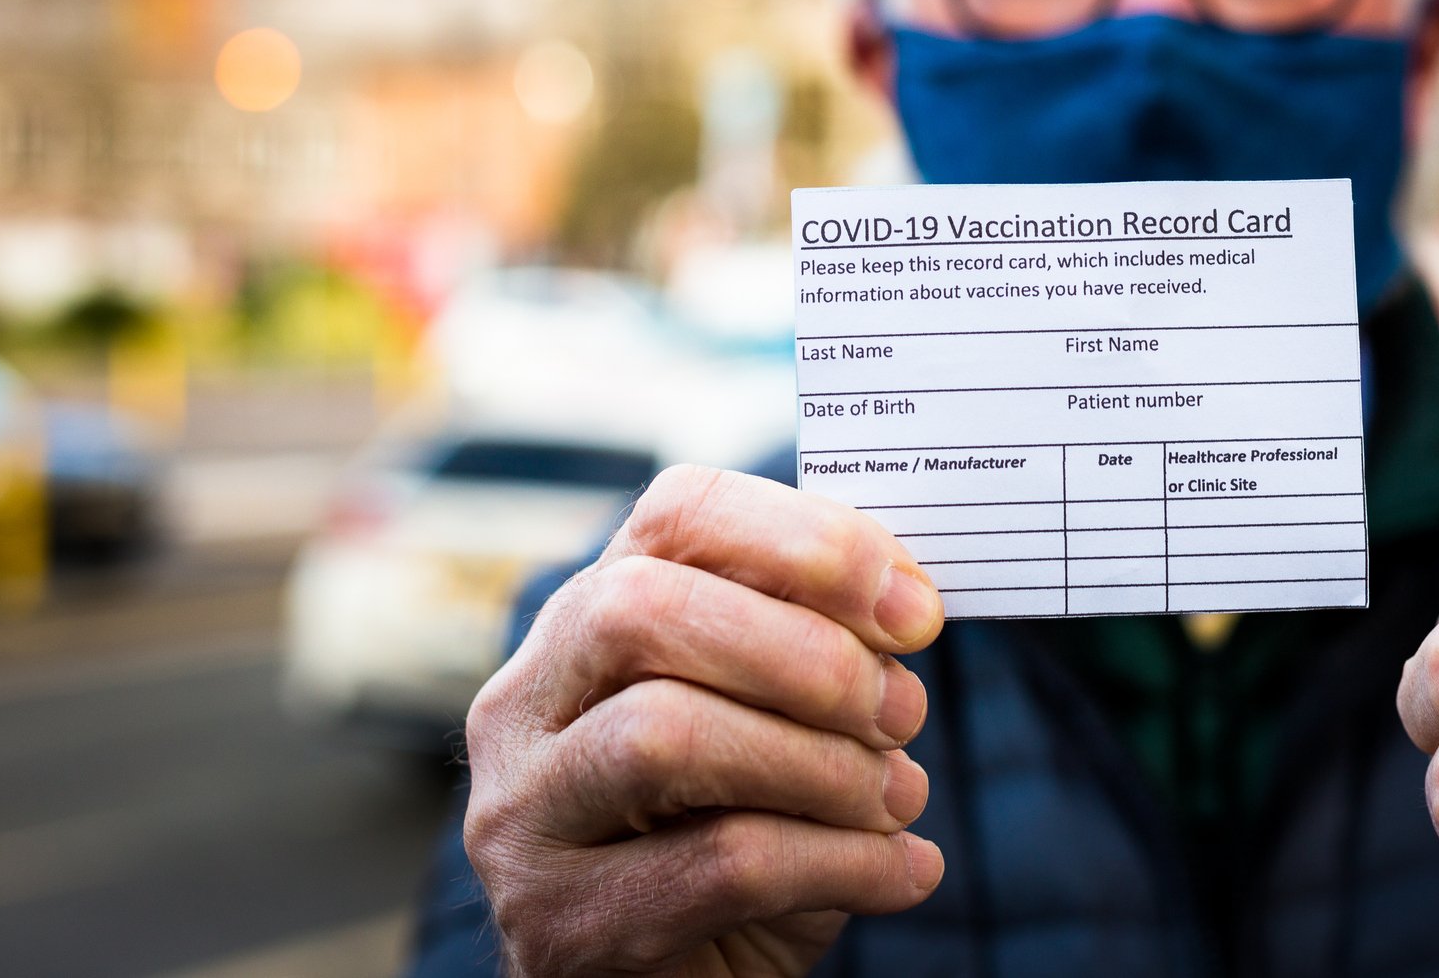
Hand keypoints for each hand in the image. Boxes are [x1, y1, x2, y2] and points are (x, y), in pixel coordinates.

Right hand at [463, 465, 946, 976]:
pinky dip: (842, 862)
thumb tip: (905, 603)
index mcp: (588, 617)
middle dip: (804, 653)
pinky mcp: (562, 924)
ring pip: (666, 735)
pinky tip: (905, 869)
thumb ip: (815, 645)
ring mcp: (525, 816)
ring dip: (820, 764)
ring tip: (899, 797)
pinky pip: (718, 866)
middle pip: (644, 610)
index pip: (677, 515)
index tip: (913, 608)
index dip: (805, 539)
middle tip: (901, 710)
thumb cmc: (742, 827)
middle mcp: (527, 703)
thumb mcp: (776, 719)